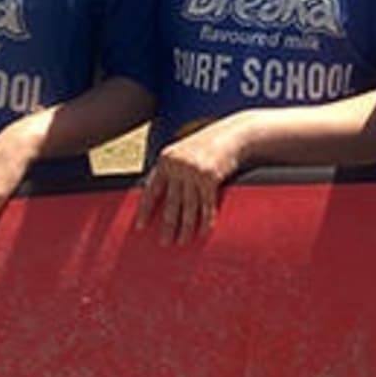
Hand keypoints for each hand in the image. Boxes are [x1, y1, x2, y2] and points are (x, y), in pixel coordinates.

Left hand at [136, 127, 240, 243]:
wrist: (235, 134)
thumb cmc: (209, 144)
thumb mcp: (185, 151)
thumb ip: (172, 168)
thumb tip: (161, 193)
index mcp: (166, 159)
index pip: (151, 189)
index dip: (145, 209)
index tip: (140, 226)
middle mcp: (178, 165)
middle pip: (171, 203)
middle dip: (168, 225)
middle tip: (165, 242)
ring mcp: (194, 171)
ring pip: (188, 207)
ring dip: (186, 227)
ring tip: (182, 241)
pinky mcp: (211, 177)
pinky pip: (206, 205)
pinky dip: (206, 220)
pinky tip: (203, 232)